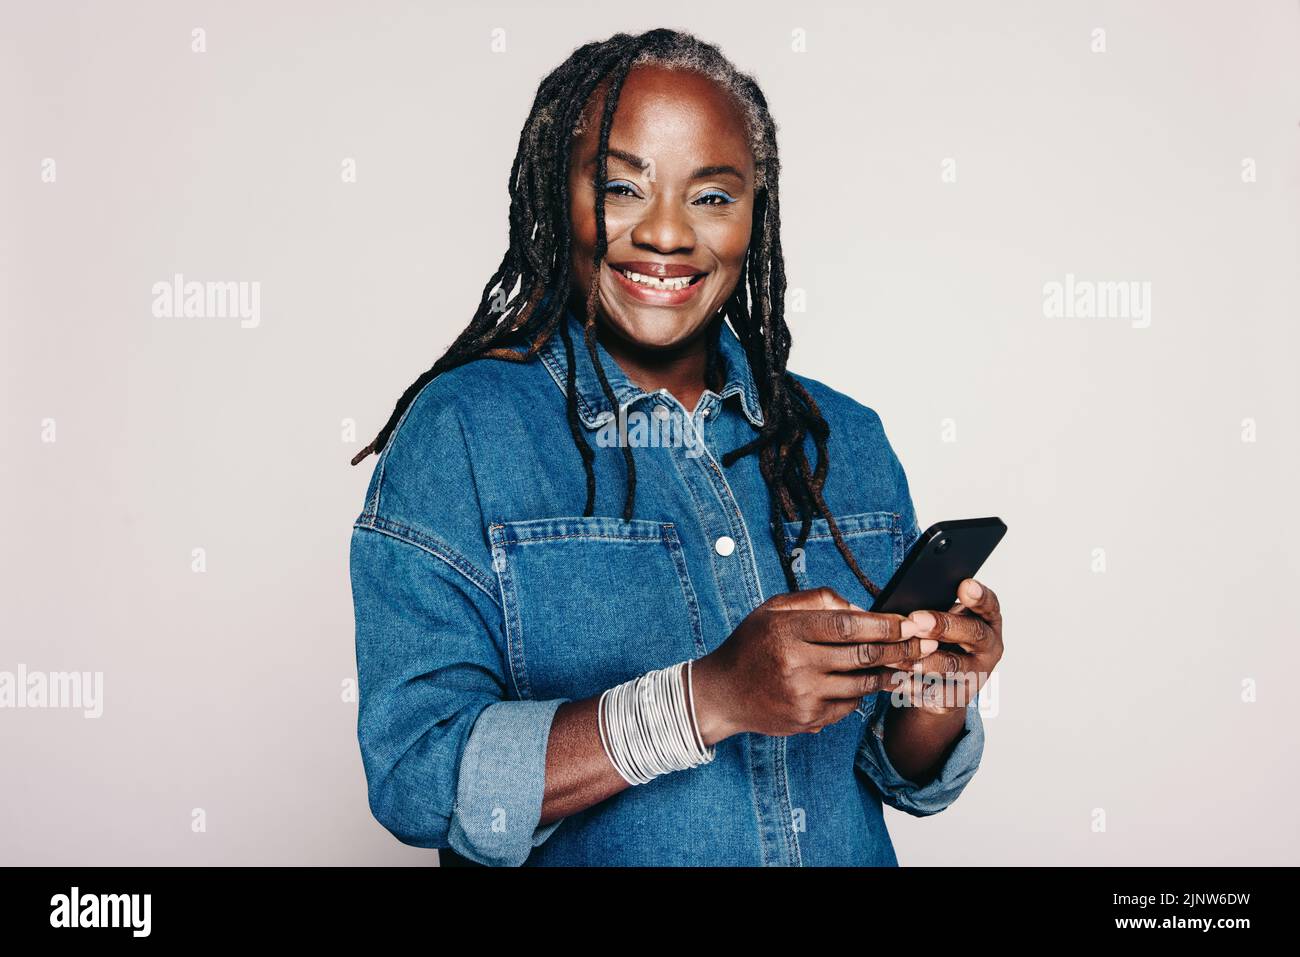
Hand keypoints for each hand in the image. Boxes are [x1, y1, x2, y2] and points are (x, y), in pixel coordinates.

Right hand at [690, 586, 939, 741]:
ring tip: (912, 664)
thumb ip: (816, 600)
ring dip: (891, 674)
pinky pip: (848, 706)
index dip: (884, 624)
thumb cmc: (751, 644)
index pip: (847, 625)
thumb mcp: (774, 609)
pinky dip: (863, 693)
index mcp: (788, 630)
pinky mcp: (806, 718)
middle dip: (901, 648)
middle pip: (863, 656)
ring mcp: (802, 695)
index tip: (910, 622)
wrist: (722, 693)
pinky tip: (873, 682)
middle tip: (927, 642)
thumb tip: (860, 607)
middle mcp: (796, 664)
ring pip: (862, 684)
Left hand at [894, 578, 1002, 715]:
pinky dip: (911, 683)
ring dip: (923, 659)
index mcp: (987, 621)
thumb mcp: (941, 620)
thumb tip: (897, 599)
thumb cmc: (940, 641)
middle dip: (943, 625)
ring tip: (898, 654)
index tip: (965, 585)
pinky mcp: (959, 696)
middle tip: (916, 620)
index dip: (979, 596)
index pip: (989, 605)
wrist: (941, 685)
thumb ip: (931, 608)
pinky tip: (892, 676)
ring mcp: (977, 673)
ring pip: (952, 665)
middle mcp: (988, 646)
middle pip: (972, 633)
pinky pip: (935, 691)